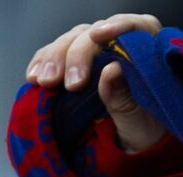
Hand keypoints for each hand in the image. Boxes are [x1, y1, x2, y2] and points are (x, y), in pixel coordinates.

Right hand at [25, 13, 166, 153]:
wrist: (135, 145)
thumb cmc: (147, 129)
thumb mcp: (140, 120)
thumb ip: (126, 97)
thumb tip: (113, 69)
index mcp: (149, 52)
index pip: (136, 27)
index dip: (117, 27)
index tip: (98, 37)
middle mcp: (121, 44)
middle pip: (95, 34)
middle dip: (76, 55)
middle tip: (70, 84)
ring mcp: (97, 51)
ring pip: (71, 41)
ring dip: (54, 59)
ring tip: (44, 82)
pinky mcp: (76, 62)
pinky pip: (55, 54)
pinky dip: (42, 64)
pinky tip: (34, 77)